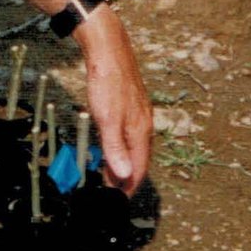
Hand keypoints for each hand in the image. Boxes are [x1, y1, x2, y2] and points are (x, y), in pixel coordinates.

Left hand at [74, 5, 151, 195]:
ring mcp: (138, 114)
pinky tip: (111, 147)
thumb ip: (114, 148)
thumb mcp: (107, 118)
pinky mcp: (131, 106)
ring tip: (109, 176)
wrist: (108, 48)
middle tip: (111, 194)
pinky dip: (120, 148)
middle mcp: (144, 125)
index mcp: (140, 131)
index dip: (127, 188)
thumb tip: (122, 176)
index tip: (117, 202)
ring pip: (133, 148)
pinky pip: (128, 135)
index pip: (138, 169)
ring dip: (122, 164)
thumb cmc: (107, 81)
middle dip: (126, 179)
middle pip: (138, 161)